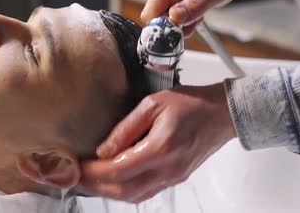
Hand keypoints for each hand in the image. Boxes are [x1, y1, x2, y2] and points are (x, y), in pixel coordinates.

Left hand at [80, 83, 235, 202]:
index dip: (93, 172)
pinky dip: (126, 191)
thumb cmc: (192, 103)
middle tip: (78, 176)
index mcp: (161, 148)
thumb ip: (126, 127)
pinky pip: (146, 192)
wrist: (222, 114)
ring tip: (91, 179)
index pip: (118, 171)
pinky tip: (114, 181)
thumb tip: (104, 149)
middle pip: (124, 191)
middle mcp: (168, 169)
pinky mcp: (176, 178)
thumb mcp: (153, 104)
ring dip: (109, 191)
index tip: (78, 165)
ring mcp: (173, 177)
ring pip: (135, 196)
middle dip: (96, 186)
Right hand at [141, 0, 246, 35]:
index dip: (164, 28)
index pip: (149, 16)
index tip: (185, 27)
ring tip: (198, 8)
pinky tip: (192, 5)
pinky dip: (179, 14)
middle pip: (154, 18)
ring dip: (179, 20)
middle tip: (197, 16)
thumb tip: (173, 18)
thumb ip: (196, 6)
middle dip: (175, 25)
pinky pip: (164, 10)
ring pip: (159, 17)